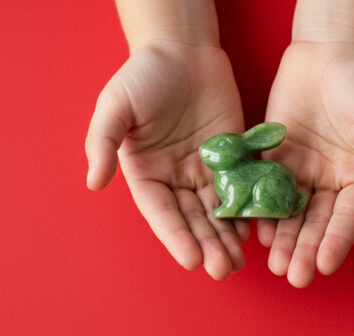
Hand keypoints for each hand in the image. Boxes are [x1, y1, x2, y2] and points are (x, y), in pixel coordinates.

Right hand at [85, 41, 249, 279]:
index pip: (161, 212)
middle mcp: (174, 177)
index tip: (190, 259)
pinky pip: (242, 186)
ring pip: (218, 210)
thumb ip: (102, 142)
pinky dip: (250, 208)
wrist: (181, 48)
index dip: (175, 237)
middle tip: (223, 268)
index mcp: (145, 172)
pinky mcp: (232, 155)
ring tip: (239, 260)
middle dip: (207, 244)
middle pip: (192, 219)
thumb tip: (92, 182)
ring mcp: (204, 168)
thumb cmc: (142, 75)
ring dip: (228, 236)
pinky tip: (261, 227)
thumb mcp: (115, 105)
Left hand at [258, 41, 353, 286]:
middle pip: (316, 222)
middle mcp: (329, 179)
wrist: (328, 49)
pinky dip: (259, 209)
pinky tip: (253, 229)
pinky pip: (264, 187)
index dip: (337, 241)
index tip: (326, 266)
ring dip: (282, 238)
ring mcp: (301, 169)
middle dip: (305, 249)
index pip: (348, 216)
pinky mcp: (273, 155)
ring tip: (273, 263)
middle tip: (293, 275)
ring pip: (289, 211)